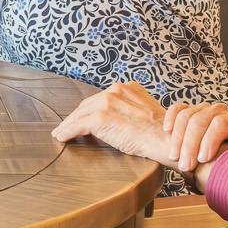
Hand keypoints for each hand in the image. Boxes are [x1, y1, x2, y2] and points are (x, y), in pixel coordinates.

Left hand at [51, 82, 173, 162]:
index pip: (101, 98)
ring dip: (68, 124)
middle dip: (76, 116)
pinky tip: (61, 137)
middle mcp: (115, 90)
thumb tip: (117, 119)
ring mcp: (107, 103)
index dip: (89, 109)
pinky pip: (76, 125)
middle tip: (67, 126)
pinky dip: (67, 131)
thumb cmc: (160, 133)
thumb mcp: (144, 111)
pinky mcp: (100, 118)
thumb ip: (130, 109)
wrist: (165, 140)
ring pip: (80, 114)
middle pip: (88, 104)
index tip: (82, 117)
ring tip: (61, 133)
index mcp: (127, 88)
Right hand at [162, 101, 227, 177]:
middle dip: (190, 145)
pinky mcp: (189, 109)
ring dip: (177, 139)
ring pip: (186, 116)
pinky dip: (170, 119)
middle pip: (199, 121)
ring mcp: (203, 108)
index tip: (203, 160)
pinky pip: (176, 109)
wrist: (222, 159)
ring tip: (174, 158)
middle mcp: (220, 110)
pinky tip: (167, 131)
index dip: (210, 141)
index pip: (220, 124)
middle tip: (185, 166)